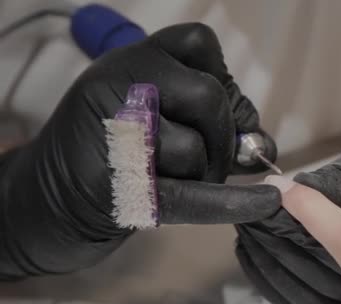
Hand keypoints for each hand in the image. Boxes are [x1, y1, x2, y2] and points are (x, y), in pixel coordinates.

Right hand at [0, 23, 280, 279]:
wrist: (55, 198)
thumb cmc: (117, 151)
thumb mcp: (159, 117)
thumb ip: (213, 120)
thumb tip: (263, 143)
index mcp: (134, 58)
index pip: (198, 42)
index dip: (223, 77)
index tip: (222, 111)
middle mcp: (120, 83)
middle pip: (207, 96)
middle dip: (223, 133)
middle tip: (214, 158)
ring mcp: (115, 131)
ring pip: (194, 147)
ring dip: (204, 172)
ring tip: (182, 180)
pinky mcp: (119, 181)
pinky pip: (192, 192)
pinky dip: (234, 203)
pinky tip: (265, 202)